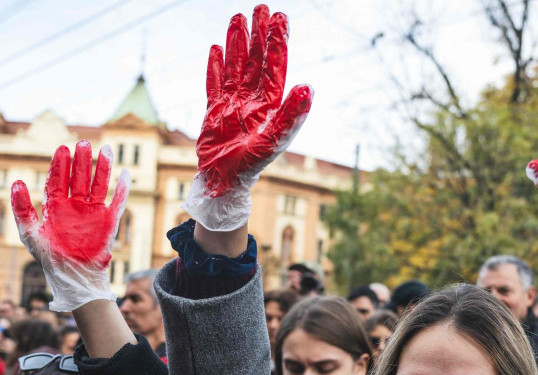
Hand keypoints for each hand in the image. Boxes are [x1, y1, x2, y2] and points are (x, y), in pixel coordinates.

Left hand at [11, 141, 129, 310]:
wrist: (73, 276)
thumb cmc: (50, 257)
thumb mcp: (30, 233)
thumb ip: (22, 208)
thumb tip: (17, 182)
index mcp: (56, 206)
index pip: (58, 179)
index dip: (60, 165)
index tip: (62, 149)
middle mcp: (75, 206)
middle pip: (80, 177)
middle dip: (82, 161)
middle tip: (83, 143)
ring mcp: (93, 213)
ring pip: (99, 185)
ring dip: (103, 168)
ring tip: (105, 149)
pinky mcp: (109, 222)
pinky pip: (117, 203)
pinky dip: (122, 190)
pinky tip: (126, 175)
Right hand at [184, 4, 312, 230]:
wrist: (224, 181)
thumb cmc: (251, 165)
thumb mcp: (273, 140)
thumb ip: (290, 115)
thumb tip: (309, 88)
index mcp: (268, 105)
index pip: (274, 67)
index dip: (277, 43)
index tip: (280, 19)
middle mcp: (252, 100)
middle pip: (256, 61)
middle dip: (259, 36)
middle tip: (262, 8)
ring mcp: (232, 104)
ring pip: (236, 67)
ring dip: (237, 44)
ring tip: (238, 18)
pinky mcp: (214, 111)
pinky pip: (214, 84)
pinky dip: (215, 68)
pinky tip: (216, 50)